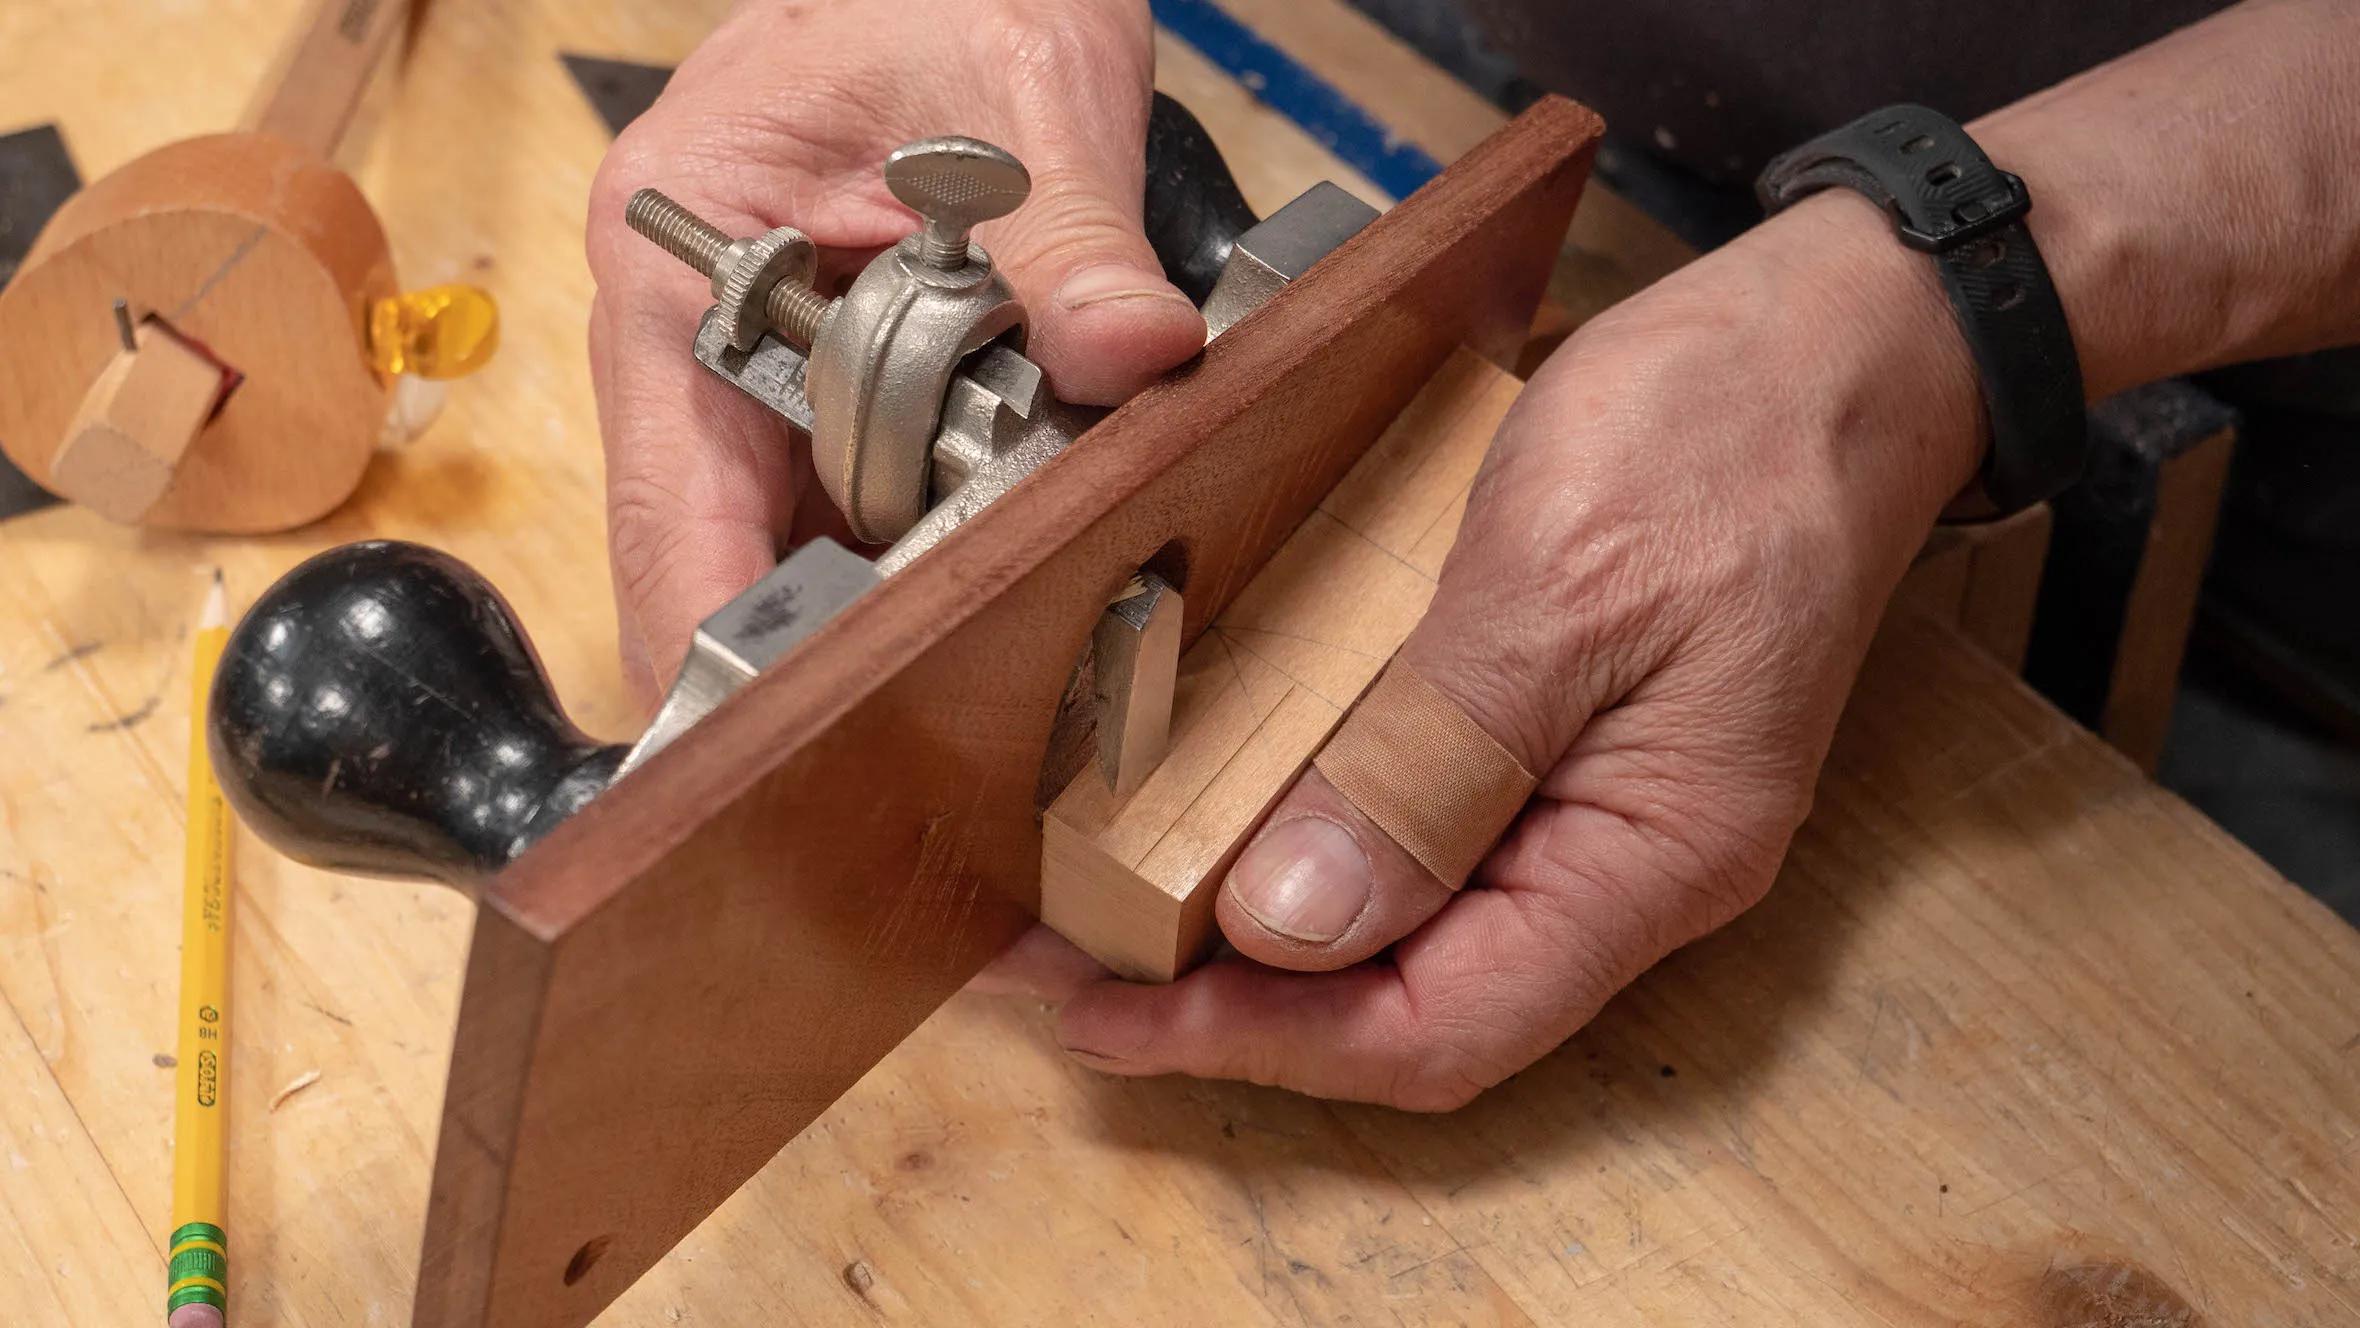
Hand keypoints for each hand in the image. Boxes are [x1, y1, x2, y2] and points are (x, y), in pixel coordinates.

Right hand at [586, 0, 1201, 703]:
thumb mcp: (1026, 89)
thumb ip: (1071, 235)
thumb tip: (1130, 356)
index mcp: (675, 256)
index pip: (666, 503)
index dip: (716, 636)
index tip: (776, 738)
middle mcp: (694, 336)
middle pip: (734, 551)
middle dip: (835, 630)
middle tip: (940, 713)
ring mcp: (759, 373)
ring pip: (810, 546)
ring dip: (898, 592)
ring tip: (998, 635)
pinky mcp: (830, 393)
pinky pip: (871, 507)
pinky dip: (936, 542)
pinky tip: (1006, 560)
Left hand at [1013, 193, 1990, 1108]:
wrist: (1836, 340)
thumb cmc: (1734, 429)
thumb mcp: (1562, 583)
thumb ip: (1431, 761)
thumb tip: (1291, 924)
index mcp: (1653, 856)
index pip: (1438, 1029)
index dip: (1262, 1046)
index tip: (1106, 1017)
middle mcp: (1624, 867)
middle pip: (1408, 1005)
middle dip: (1230, 1007)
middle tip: (1064, 966)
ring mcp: (1590, 812)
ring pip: (1404, 938)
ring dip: (1251, 939)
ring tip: (1104, 913)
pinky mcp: (1551, 748)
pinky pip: (1416, 843)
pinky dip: (1303, 848)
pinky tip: (1213, 822)